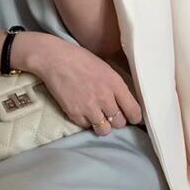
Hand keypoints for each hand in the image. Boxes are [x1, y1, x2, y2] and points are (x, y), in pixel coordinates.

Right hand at [14, 32, 142, 136]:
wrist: (55, 59)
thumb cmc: (80, 59)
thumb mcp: (106, 69)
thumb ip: (116, 86)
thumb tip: (125, 101)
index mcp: (115, 84)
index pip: (134, 111)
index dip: (134, 117)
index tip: (131, 117)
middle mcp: (105, 98)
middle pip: (120, 123)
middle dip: (117, 120)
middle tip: (110, 114)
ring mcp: (89, 108)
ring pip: (104, 130)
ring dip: (102, 126)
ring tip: (97, 117)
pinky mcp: (74, 113)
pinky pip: (86, 127)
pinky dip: (86, 122)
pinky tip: (83, 111)